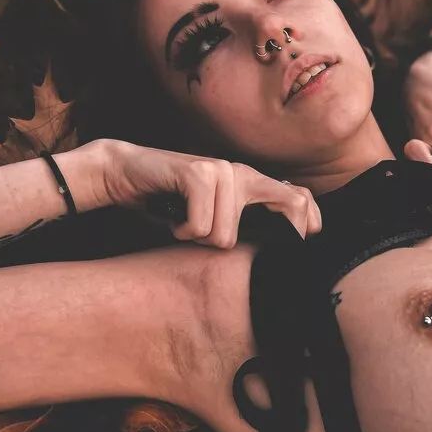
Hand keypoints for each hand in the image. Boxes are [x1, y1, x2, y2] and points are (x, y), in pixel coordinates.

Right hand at [76, 138, 321, 246]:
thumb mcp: (213, 222)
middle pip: (290, 205)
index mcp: (252, 184)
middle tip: (217, 242)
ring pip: (226, 236)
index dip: (306, 225)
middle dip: (265, 239)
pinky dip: (182, 231)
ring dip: (198, 239)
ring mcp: (223, 170)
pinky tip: (173, 217)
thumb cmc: (170, 204)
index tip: (294, 248)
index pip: (301, 199)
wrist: (126, 174)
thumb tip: (271, 261)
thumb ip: (241, 231)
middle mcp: (244, 174)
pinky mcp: (199, 173)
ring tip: (185, 222)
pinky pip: (201, 226)